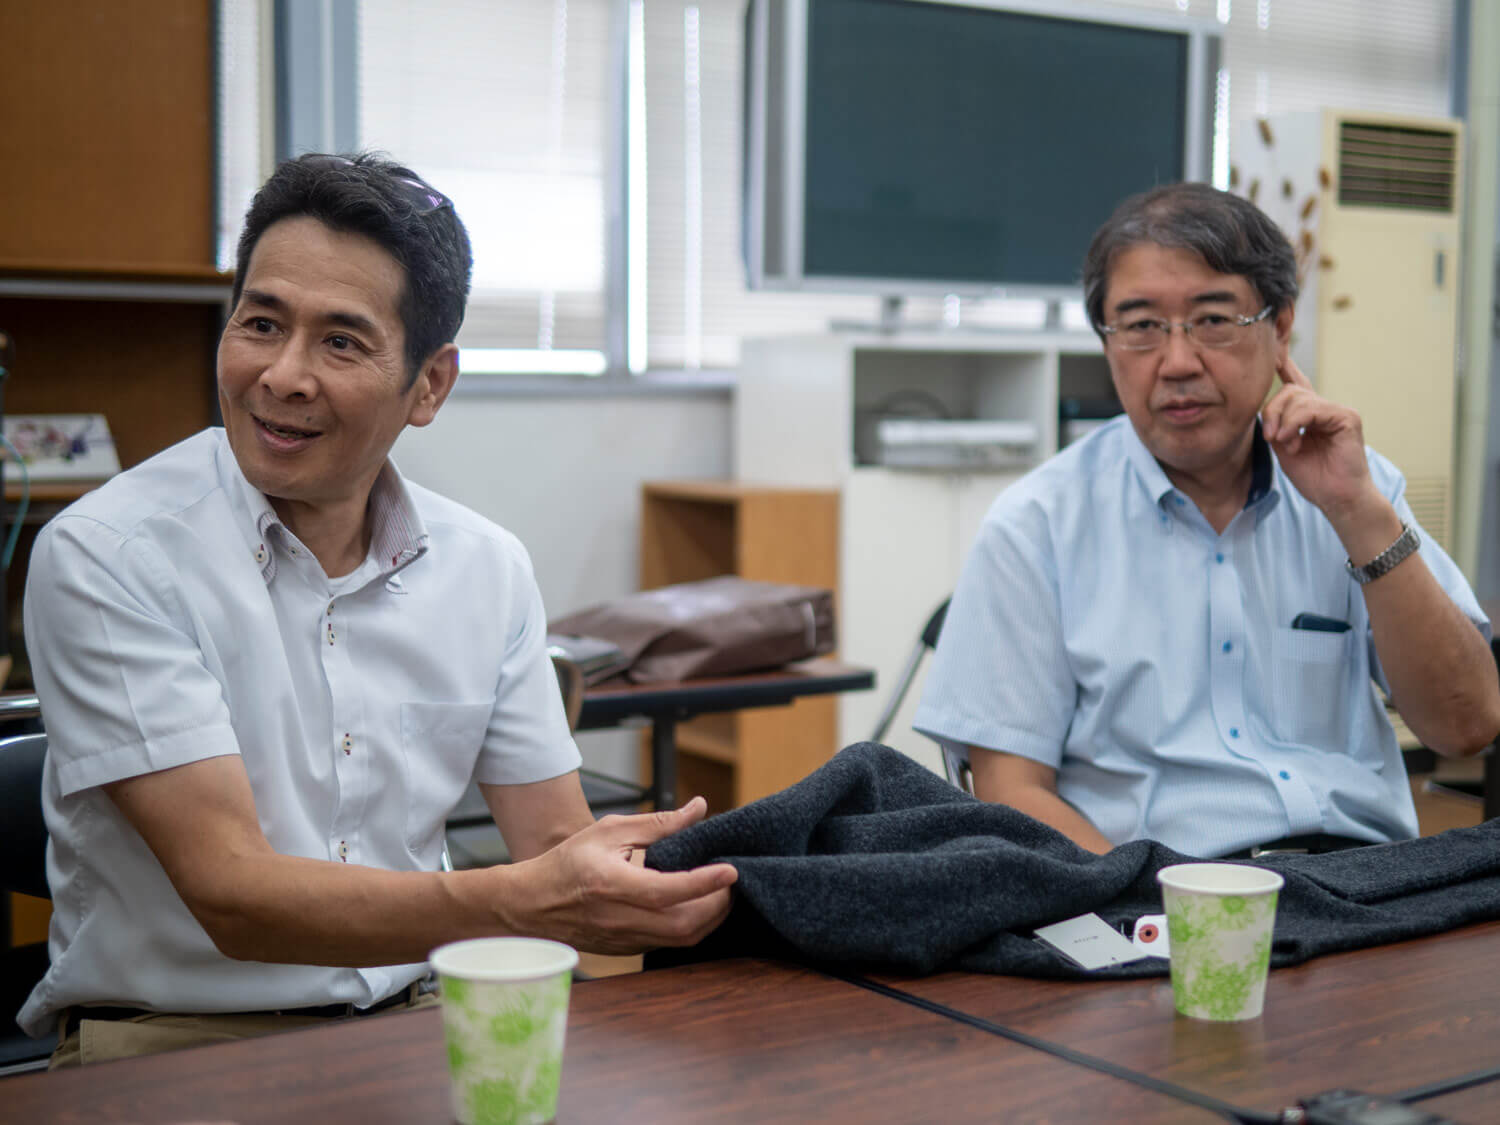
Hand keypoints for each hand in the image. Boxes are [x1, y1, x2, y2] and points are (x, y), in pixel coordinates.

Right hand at [503, 797, 736, 954]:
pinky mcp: (629, 950)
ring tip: (722, 892)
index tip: (730, 870)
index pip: (667, 891)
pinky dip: (693, 926)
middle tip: (731, 880)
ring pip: (681, 939)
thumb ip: (658, 823)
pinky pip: (670, 943)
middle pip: (683, 924)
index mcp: (612, 885)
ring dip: (710, 918)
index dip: (703, 883)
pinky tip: (700, 905)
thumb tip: (699, 808)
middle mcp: (620, 918)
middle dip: (718, 904)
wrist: (531, 906)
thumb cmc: (567, 863)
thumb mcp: (608, 831)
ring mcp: (625, 940)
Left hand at [1259, 356, 1380, 527]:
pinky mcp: (1346, 417)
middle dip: (1272, 411)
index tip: (1274, 344)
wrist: (1336, 498)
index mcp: (1308, 414)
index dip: (1284, 362)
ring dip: (1283, 421)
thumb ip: (1275, 424)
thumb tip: (1266, 408)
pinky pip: (1313, 408)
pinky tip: (1294, 440)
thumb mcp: (1283, 446)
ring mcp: (1337, 410)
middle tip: (1271, 436)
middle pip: (1288, 390)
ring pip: (1298, 397)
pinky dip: (1296, 423)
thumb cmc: (1313, 477)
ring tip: (1285, 443)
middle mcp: (1323, 408)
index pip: (1295, 381)